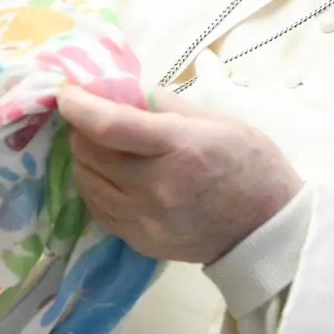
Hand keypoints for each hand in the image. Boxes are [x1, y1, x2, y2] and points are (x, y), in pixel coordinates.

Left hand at [57, 85, 301, 264]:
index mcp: (179, 148)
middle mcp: (157, 187)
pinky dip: (96, 188)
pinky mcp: (141, 242)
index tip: (66, 92)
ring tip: (100, 147)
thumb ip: (164, 104)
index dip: (79, 106)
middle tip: (90, 118)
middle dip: (81, 130)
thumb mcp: (216, 120)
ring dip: (85, 160)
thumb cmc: (249, 164)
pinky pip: (99, 210)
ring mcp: (146, 220)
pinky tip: (111, 177)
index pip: (109, 126)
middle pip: (90, 154)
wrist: (267, 228)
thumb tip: (122, 90)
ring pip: (87, 183)